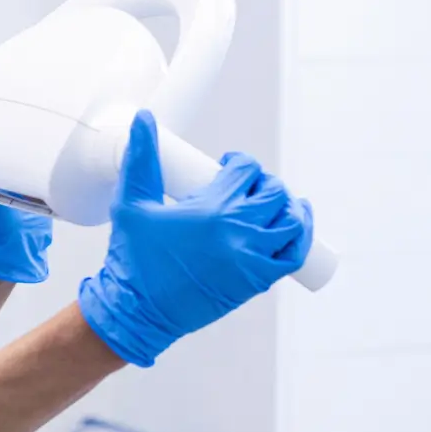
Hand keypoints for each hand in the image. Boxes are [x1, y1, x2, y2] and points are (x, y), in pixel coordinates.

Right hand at [79, 110, 313, 366]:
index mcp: (211, 209)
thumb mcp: (130, 205)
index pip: (247, 169)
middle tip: (247, 187)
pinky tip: (293, 229)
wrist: (137, 311)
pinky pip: (293, 256)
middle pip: (275, 192)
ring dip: (290, 208)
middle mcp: (238, 232)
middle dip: (264, 183)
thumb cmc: (131, 259)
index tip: (227, 165)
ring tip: (278, 204)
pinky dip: (299, 238)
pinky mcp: (255, 281)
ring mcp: (251, 259)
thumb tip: (143, 120)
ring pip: (293, 222)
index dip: (239, 162)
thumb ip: (140, 160)